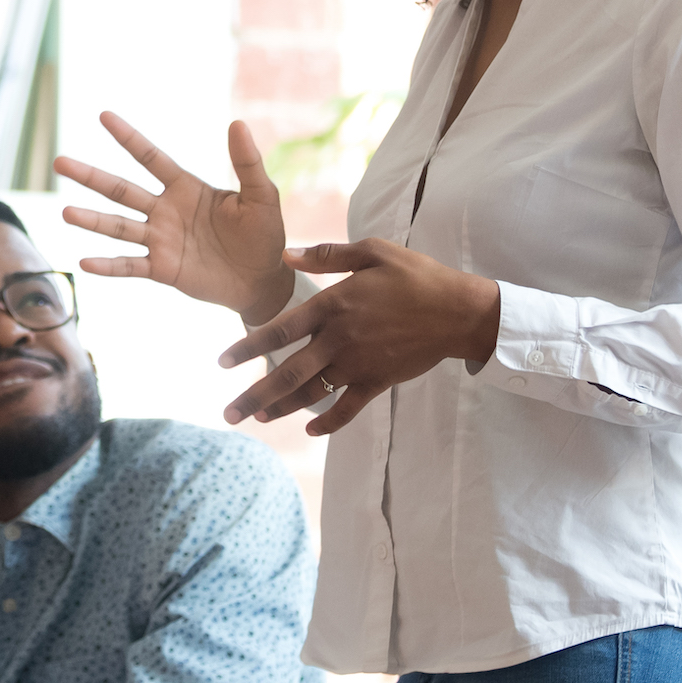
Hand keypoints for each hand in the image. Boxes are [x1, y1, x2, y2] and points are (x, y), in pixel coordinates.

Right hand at [55, 114, 293, 324]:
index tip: (103, 116)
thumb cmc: (265, 234)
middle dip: (91, 176)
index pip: (151, 157)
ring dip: (92, 220)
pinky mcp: (163, 269)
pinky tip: (84, 263)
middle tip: (59, 161)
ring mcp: (161, 240)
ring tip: (65, 212)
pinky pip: (130, 266)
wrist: (264, 280)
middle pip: (122, 190)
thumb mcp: (261, 196)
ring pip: (119, 227)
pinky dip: (108, 266)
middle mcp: (166, 210)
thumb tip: (237, 124)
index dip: (128, 137)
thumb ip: (247, 163)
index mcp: (186, 188)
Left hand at [216, 240, 500, 433]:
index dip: (248, 348)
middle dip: (254, 396)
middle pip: (287, 373)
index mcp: (333, 306)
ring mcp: (358, 364)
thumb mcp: (373, 252)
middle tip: (228, 414)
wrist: (458, 311)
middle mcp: (339, 340)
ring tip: (257, 419)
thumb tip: (286, 254)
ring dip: (281, 409)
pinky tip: (309, 430)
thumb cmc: (416, 276)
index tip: (222, 363)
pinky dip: (328, 422)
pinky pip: (347, 408)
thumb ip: (327, 255)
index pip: (279, 331)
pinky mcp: (378, 381)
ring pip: (311, 394)